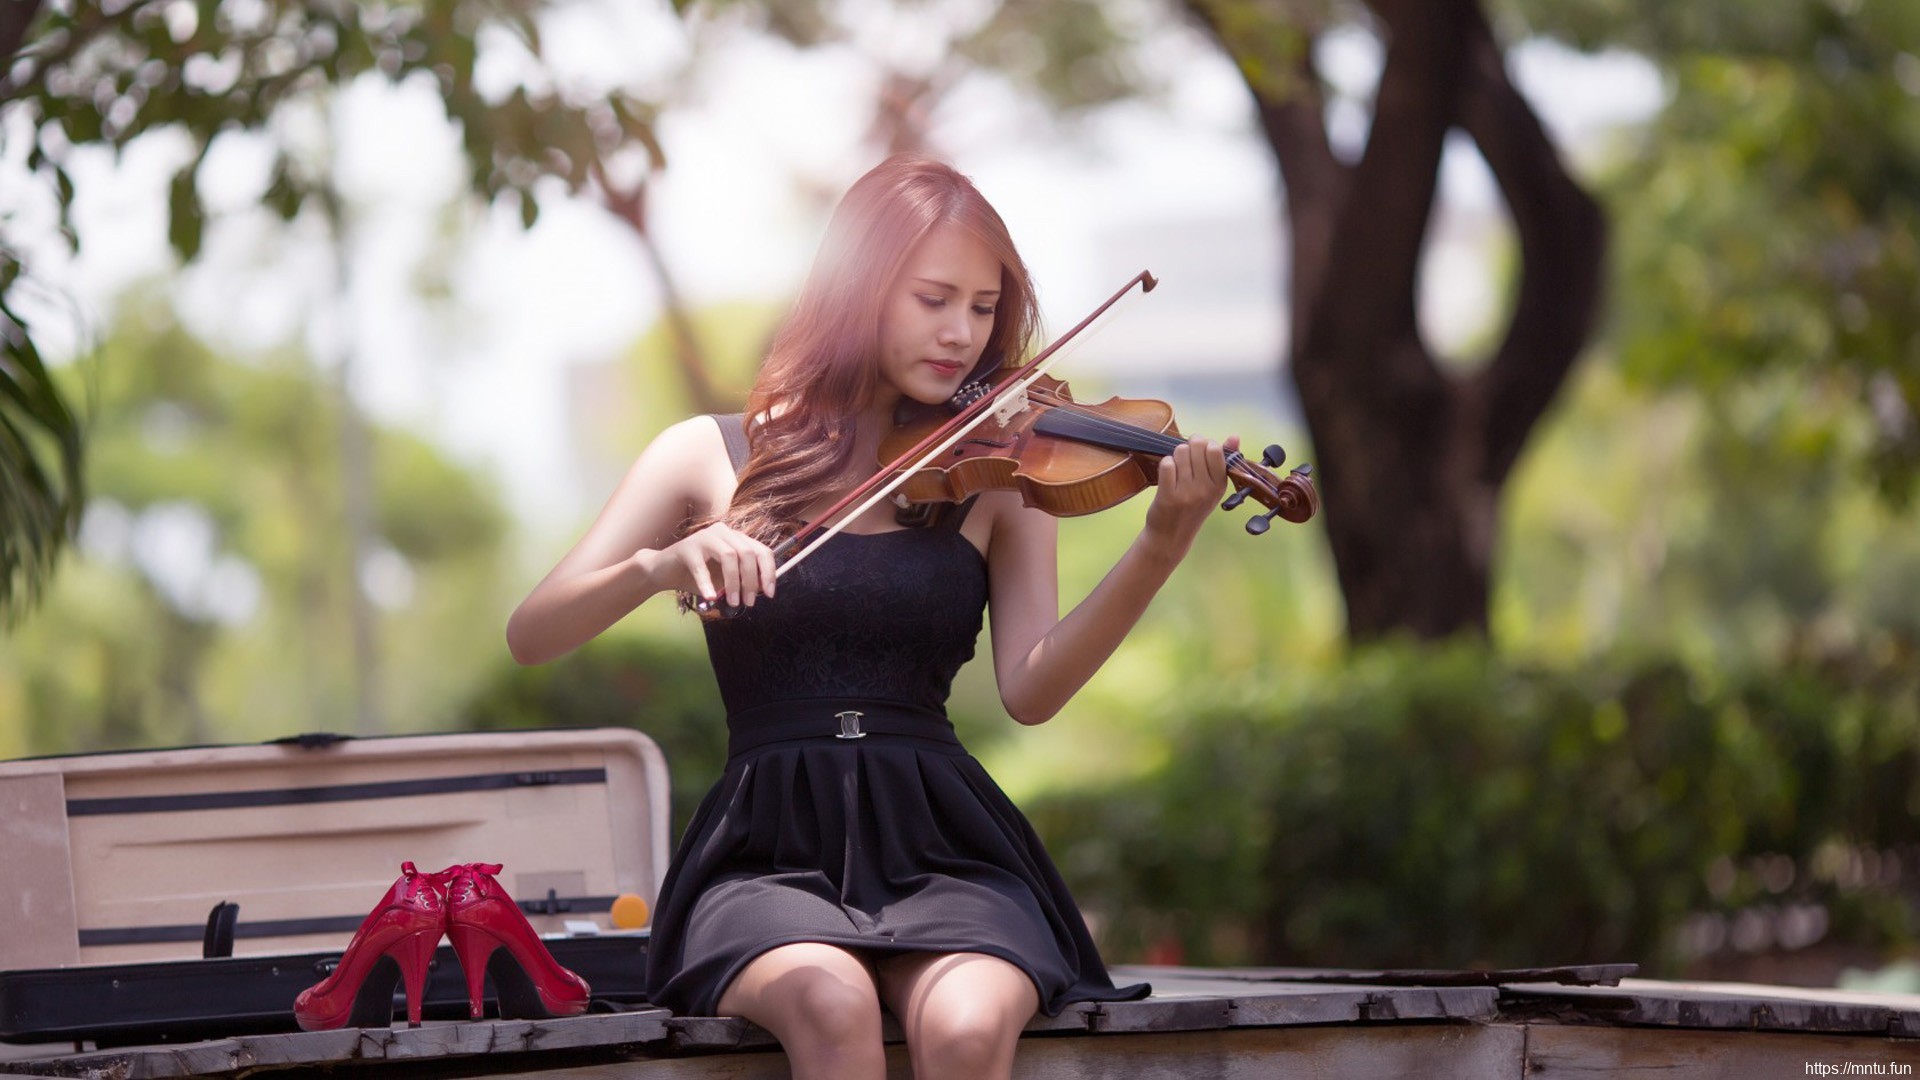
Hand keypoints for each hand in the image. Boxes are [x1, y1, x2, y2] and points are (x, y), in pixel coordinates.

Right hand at [649, 522, 777, 608]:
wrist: (665, 571)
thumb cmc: (698, 576)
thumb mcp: (725, 580)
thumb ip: (743, 581)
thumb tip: (762, 589)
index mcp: (736, 538)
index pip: (762, 550)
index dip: (768, 572)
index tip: (769, 593)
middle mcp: (723, 533)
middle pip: (747, 553)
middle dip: (751, 581)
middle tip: (749, 602)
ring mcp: (704, 537)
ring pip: (729, 556)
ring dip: (734, 582)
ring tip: (733, 602)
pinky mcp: (687, 547)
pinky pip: (701, 566)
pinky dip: (707, 584)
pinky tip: (710, 597)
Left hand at [1143, 435, 1236, 559]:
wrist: (1171, 536)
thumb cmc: (1193, 507)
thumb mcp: (1213, 487)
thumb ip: (1222, 459)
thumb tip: (1235, 436)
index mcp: (1220, 484)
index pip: (1215, 448)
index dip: (1205, 445)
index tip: (1200, 455)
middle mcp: (1206, 489)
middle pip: (1197, 445)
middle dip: (1189, 446)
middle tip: (1187, 460)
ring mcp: (1187, 493)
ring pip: (1180, 452)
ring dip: (1176, 456)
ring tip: (1177, 469)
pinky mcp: (1168, 496)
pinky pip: (1166, 464)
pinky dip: (1165, 465)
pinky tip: (1168, 476)